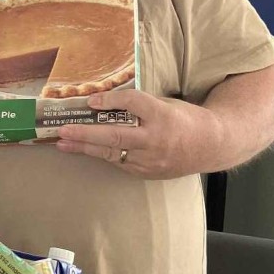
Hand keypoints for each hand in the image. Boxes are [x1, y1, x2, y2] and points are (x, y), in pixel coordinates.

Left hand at [54, 88, 222, 179]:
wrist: (211, 145)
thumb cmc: (185, 119)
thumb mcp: (165, 103)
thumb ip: (138, 104)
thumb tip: (104, 102)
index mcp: (163, 115)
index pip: (132, 104)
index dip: (110, 101)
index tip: (91, 101)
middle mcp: (156, 139)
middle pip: (115, 135)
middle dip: (85, 133)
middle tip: (62, 130)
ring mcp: (151, 159)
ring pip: (112, 153)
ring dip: (84, 148)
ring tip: (62, 143)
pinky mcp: (147, 172)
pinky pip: (120, 161)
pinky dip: (102, 154)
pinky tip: (85, 149)